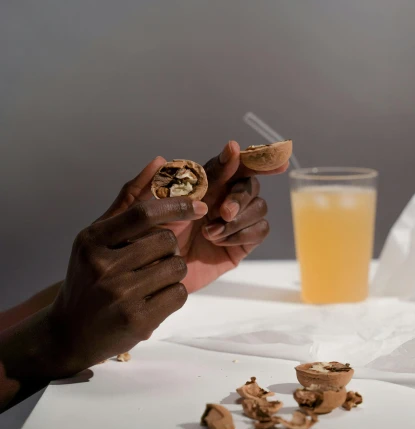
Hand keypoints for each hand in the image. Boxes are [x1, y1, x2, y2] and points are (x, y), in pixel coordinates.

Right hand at [47, 196, 205, 374]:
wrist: (69, 333)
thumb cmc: (88, 277)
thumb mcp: (98, 237)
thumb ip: (129, 199)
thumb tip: (160, 162)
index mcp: (92, 240)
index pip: (143, 214)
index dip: (176, 205)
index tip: (199, 205)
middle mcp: (103, 267)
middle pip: (166, 241)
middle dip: (170, 247)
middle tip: (155, 258)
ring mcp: (120, 297)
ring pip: (176, 267)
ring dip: (173, 271)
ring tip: (152, 279)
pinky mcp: (137, 321)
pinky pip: (178, 294)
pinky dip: (173, 294)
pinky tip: (153, 299)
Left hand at [100, 142, 287, 292]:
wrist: (152, 279)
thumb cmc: (145, 243)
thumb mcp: (141, 212)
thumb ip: (148, 186)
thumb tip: (160, 159)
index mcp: (203, 185)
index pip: (228, 164)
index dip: (242, 154)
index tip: (237, 149)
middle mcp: (222, 198)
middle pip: (249, 183)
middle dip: (240, 194)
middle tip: (223, 211)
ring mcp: (234, 222)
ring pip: (259, 206)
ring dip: (238, 219)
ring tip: (210, 233)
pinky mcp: (240, 244)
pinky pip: (260, 230)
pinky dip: (243, 234)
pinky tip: (219, 242)